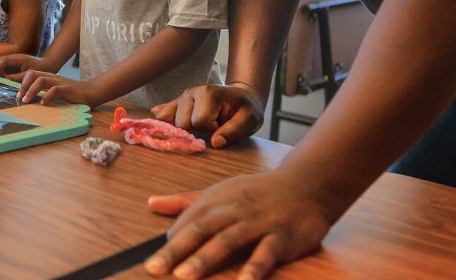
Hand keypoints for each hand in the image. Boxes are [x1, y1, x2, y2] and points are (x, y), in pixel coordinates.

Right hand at [0, 53, 43, 78]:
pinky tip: (3, 79)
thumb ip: (17, 76)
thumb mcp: (30, 74)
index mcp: (18, 58)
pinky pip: (2, 66)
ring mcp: (12, 59)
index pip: (4, 61)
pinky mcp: (12, 63)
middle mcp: (13, 57)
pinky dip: (0, 72)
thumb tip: (6, 78)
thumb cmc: (40, 69)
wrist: (46, 64)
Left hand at [15, 70, 99, 105]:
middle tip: (19, 98)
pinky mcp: (67, 89)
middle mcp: (52, 77)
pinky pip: (54, 90)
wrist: (91, 91)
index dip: (21, 83)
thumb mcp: (56, 91)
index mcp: (48, 77)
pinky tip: (43, 104)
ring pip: (40, 80)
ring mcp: (59, 82)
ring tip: (26, 101)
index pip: (30, 74)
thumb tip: (30, 100)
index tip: (16, 95)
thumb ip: (45, 92)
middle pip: (32, 74)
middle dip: (23, 85)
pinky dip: (46, 97)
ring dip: (31, 91)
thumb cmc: (72, 94)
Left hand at [144, 168, 334, 278]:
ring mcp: (258, 222)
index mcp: (216, 200)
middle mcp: (233, 210)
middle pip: (201, 230)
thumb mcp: (217, 192)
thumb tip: (150, 203)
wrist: (305, 185)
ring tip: (184, 276)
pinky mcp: (282, 236)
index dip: (169, 240)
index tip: (149, 260)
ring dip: (205, 259)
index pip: (188, 221)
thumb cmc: (255, 193)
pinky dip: (255, 267)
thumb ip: (184, 201)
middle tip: (154, 268)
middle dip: (176, 250)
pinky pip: (267, 253)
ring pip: (228, 240)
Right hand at [151, 83, 264, 148]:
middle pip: (182, 123)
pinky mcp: (176, 103)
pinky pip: (161, 114)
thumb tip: (215, 144)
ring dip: (184, 128)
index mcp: (207, 93)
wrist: (241, 97)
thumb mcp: (251, 119)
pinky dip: (163, 122)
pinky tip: (168, 125)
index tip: (221, 125)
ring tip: (199, 125)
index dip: (212, 129)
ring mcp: (181, 98)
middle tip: (211, 126)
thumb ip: (235, 131)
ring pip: (170, 122)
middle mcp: (190, 93)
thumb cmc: (246, 109)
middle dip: (196, 130)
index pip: (199, 121)